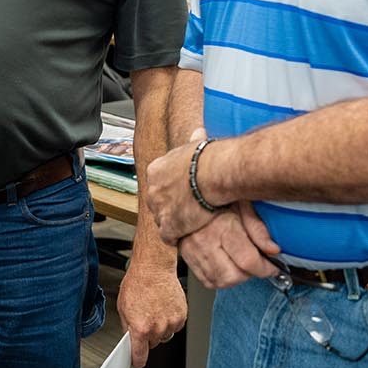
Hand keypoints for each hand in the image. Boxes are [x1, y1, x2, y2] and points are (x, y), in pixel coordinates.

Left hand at [117, 250, 186, 367]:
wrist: (154, 268)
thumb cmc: (138, 284)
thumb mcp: (122, 308)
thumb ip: (127, 328)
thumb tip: (130, 340)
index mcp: (141, 328)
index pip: (140, 357)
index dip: (137, 361)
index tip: (137, 362)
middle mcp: (158, 328)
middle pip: (152, 345)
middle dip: (147, 337)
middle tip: (144, 319)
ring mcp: (171, 323)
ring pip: (164, 336)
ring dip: (159, 329)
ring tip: (154, 311)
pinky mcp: (182, 316)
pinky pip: (175, 327)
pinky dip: (169, 321)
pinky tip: (163, 308)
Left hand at [144, 127, 221, 244]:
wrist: (213, 173)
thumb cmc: (209, 158)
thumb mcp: (196, 145)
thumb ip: (193, 142)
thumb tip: (198, 131)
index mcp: (156, 170)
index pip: (159, 184)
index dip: (171, 189)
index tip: (181, 192)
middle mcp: (153, 190)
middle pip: (157, 202)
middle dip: (170, 206)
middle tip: (186, 208)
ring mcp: (159, 209)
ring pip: (162, 220)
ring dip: (174, 222)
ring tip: (189, 223)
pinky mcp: (169, 226)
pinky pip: (169, 236)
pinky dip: (177, 237)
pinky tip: (186, 235)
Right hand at [179, 203, 280, 289]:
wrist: (189, 195)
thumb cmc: (216, 199)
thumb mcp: (242, 205)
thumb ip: (258, 228)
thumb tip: (273, 249)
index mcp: (221, 227)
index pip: (248, 260)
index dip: (266, 268)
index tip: (273, 267)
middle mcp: (204, 242)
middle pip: (233, 276)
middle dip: (250, 274)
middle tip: (256, 263)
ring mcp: (193, 252)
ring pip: (220, 281)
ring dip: (235, 278)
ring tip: (240, 263)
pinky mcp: (187, 258)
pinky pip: (207, 281)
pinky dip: (221, 278)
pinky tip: (226, 265)